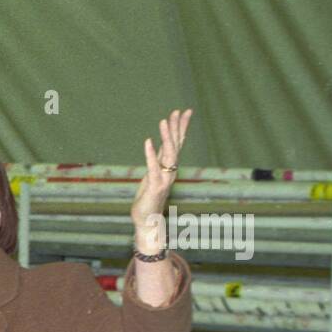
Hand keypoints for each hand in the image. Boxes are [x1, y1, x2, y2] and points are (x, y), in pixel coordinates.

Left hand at [131, 108, 193, 246]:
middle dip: (177, 127)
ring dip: (166, 137)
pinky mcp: (154, 186)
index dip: (180, 127)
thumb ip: (157, 161)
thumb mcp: (152, 175)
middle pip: (176, 145)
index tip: (183, 111)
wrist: (147, 221)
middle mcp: (170, 171)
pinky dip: (151, 154)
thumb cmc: (148, 199)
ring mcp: (163, 178)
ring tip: (164, 121)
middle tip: (180, 111)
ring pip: (168, 154)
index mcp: (169, 167)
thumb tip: (158, 146)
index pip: (177, 143)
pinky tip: (149, 141)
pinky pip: (153, 167)